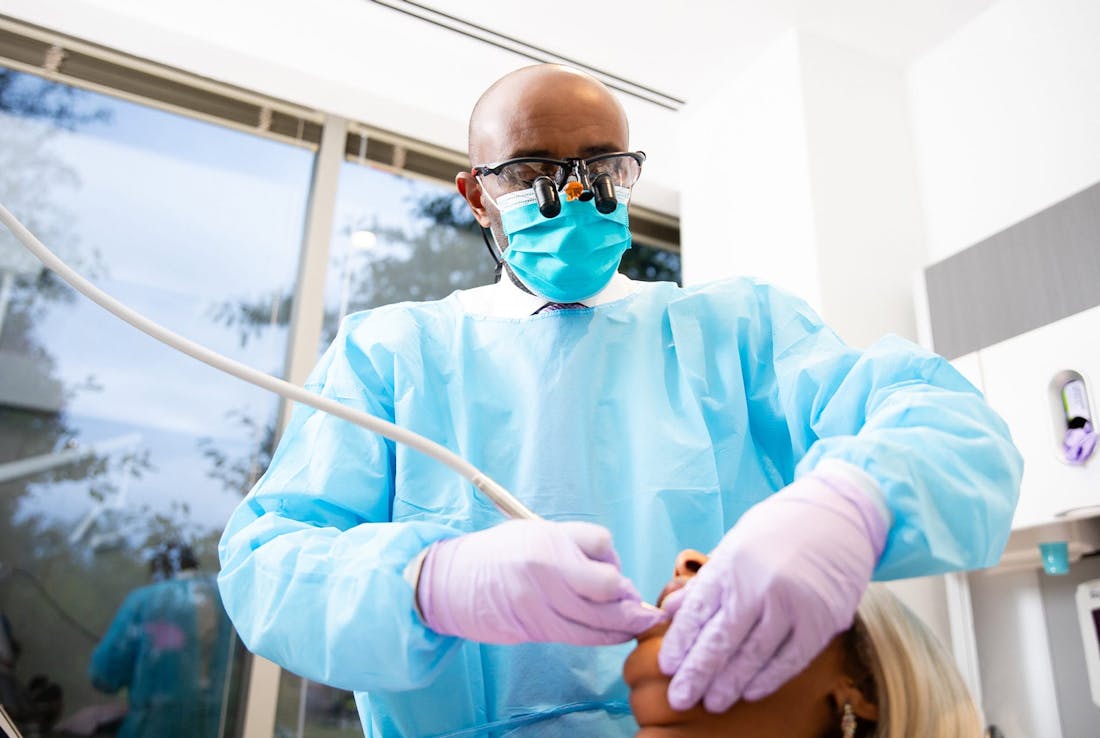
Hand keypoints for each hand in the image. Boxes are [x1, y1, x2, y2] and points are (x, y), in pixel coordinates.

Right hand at [417, 519, 665, 644]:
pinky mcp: (537, 628)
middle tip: (643, 604)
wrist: (452, 582)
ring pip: (599, 619)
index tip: (612, 567)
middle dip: (630, 599)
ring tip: (642, 622)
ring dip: (627, 622)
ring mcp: (541, 603)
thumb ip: (575, 546)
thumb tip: (615, 574)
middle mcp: (547, 570)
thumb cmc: (498, 553)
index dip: (614, 558)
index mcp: (547, 539)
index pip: (602, 545)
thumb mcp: (535, 532)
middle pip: (607, 588)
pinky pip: (582, 637)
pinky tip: (620, 634)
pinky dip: (607, 637)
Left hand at [657, 471, 887, 711]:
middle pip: (720, 641)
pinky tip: (750, 692)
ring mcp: (792, 606)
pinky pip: (790, 659)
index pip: (697, 613)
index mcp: (731, 565)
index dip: (680, 644)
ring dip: (730, 684)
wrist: (837, 515)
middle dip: (697, 674)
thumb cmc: (778, 530)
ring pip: (753, 656)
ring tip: (713, 702)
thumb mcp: (733, 546)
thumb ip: (704, 584)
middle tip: (680, 698)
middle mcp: (758, 586)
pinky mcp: (821, 621)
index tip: (667, 667)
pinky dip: (768, 678)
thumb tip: (668, 613)